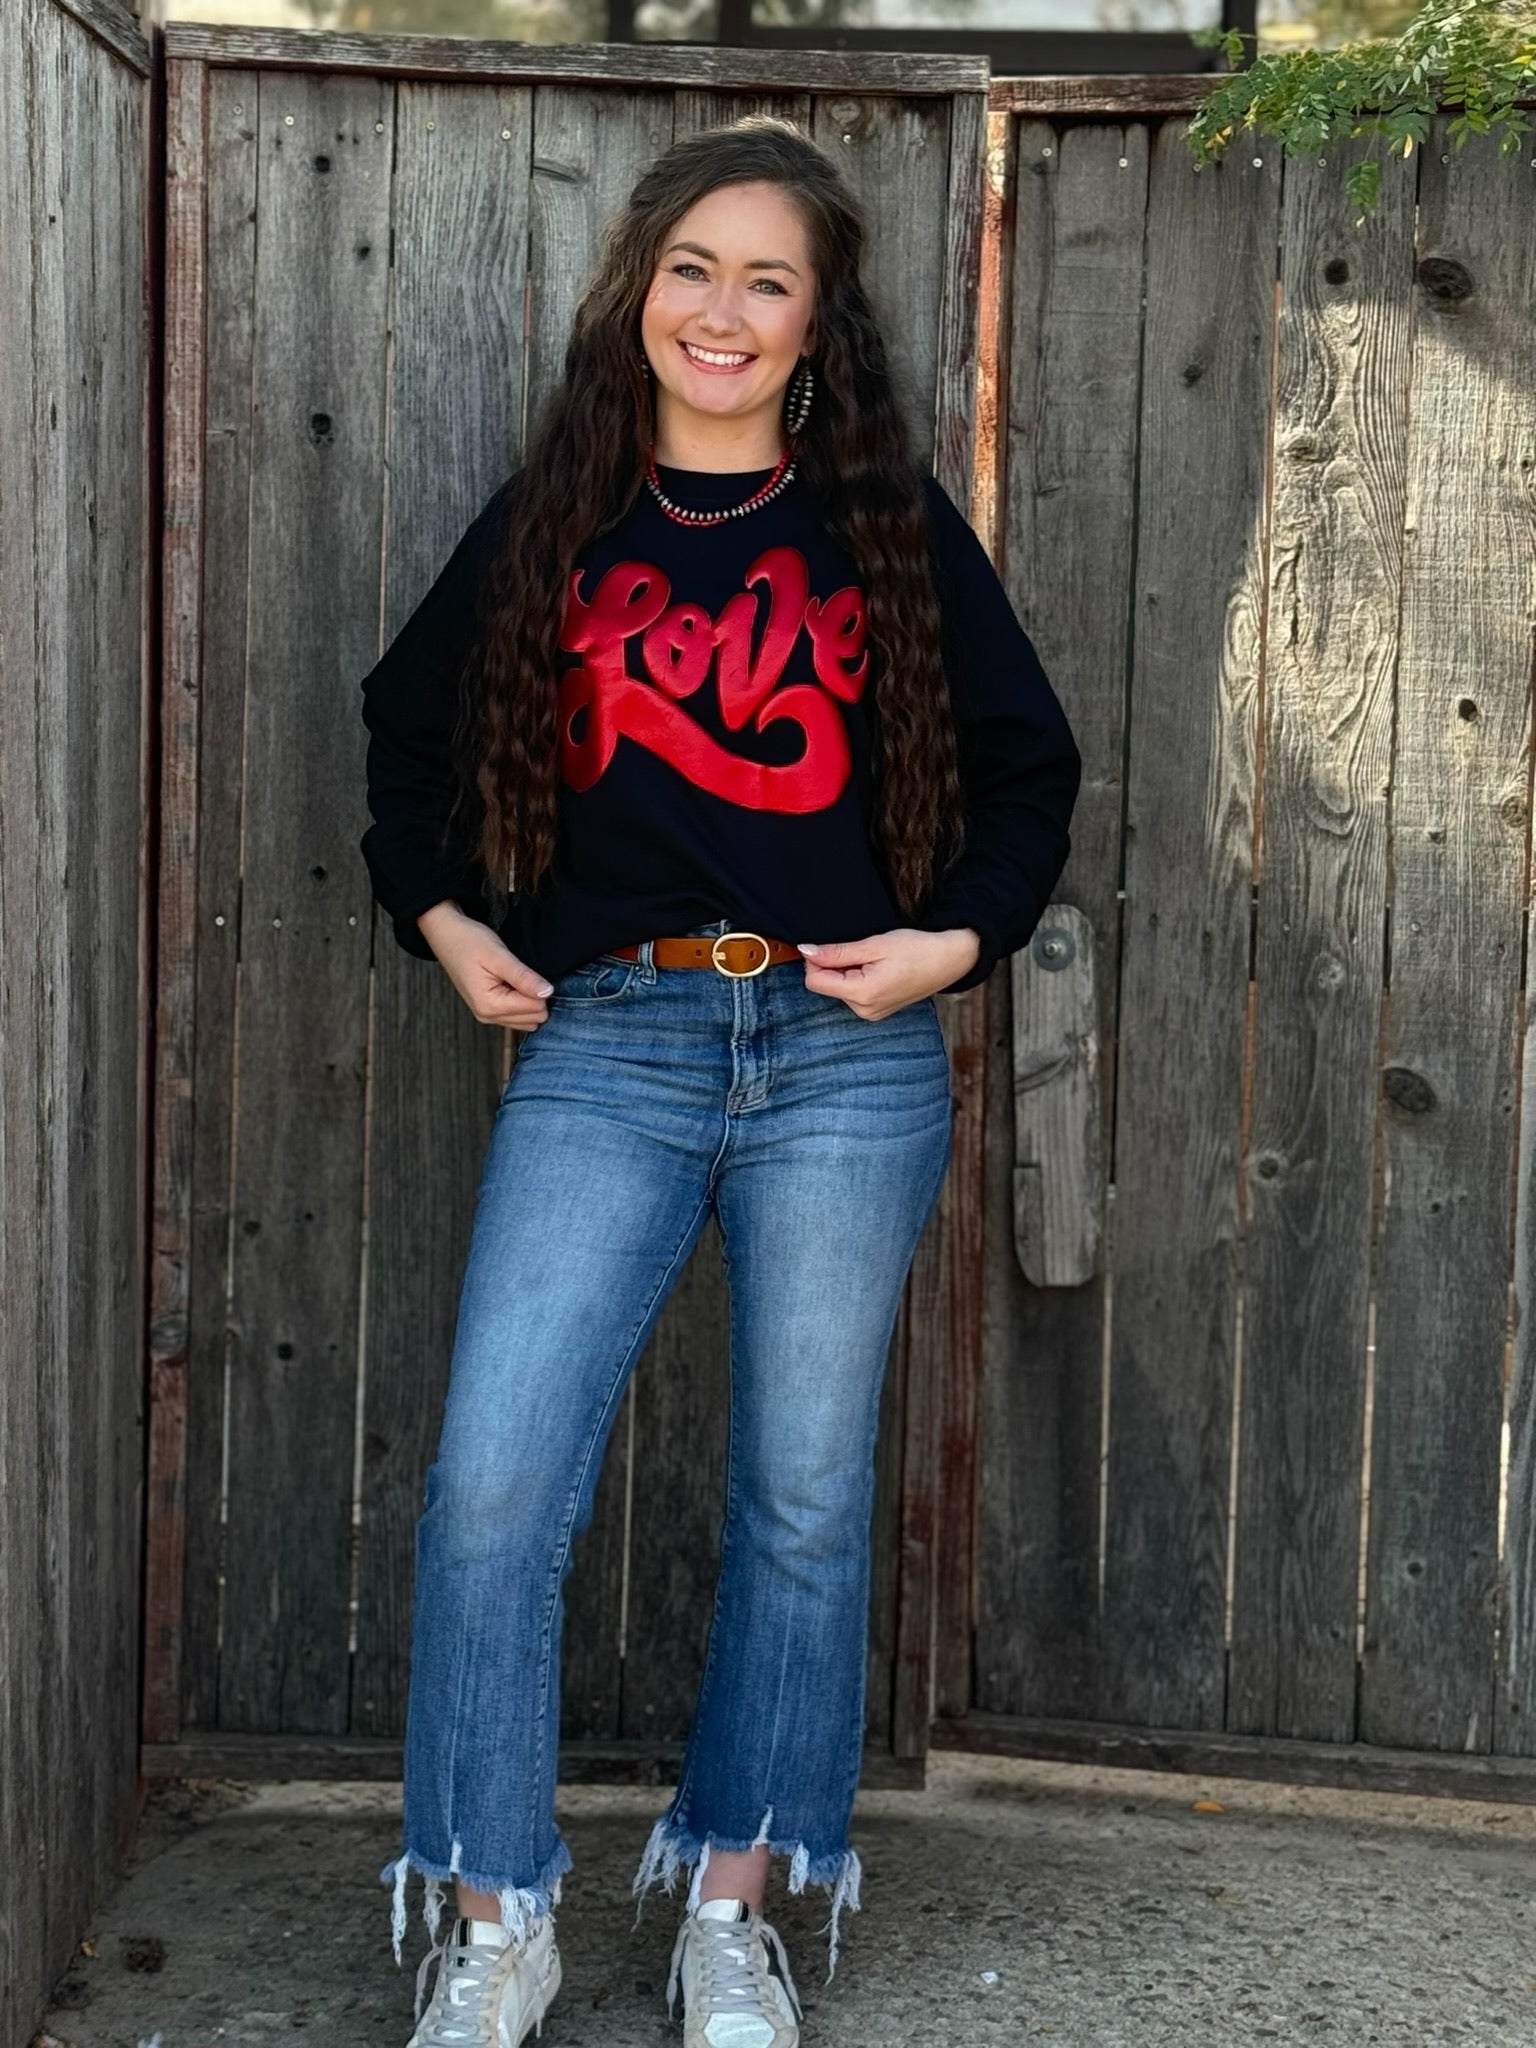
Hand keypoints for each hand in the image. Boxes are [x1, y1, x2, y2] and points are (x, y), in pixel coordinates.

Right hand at [417, 900, 554, 1028]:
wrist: (447, 936)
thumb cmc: (469, 942)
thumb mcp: (499, 957)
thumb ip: (523, 977)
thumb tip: (548, 992)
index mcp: (490, 1005)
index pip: (535, 1009)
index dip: (538, 988)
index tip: (525, 970)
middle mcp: (488, 1016)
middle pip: (534, 1018)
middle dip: (535, 996)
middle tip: (520, 972)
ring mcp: (488, 1016)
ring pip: (528, 1020)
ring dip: (529, 999)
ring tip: (514, 977)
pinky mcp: (489, 1010)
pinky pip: (517, 1016)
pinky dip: (521, 1001)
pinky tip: (511, 983)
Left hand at [797, 926, 980, 1020]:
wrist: (950, 959)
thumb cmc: (916, 949)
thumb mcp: (873, 945)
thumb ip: (836, 952)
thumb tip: (805, 951)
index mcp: (862, 995)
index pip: (814, 981)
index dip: (816, 959)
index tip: (834, 945)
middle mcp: (864, 1010)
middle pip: (826, 985)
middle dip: (834, 965)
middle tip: (862, 951)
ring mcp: (871, 1013)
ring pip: (839, 988)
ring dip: (847, 971)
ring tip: (875, 960)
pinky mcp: (877, 1011)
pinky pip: (853, 993)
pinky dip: (857, 978)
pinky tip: (878, 968)